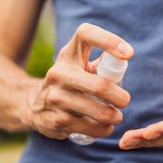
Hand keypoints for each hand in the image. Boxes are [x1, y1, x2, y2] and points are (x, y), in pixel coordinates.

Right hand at [22, 23, 133, 139]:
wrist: (33, 105)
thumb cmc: (69, 81)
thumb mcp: (79, 66)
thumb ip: (102, 62)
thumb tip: (124, 58)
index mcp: (69, 54)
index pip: (86, 34)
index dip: (109, 40)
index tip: (129, 54)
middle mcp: (59, 72)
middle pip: (100, 86)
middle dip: (120, 97)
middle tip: (125, 100)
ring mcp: (55, 97)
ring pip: (98, 111)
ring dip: (114, 116)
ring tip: (117, 116)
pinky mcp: (56, 120)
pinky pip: (90, 127)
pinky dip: (104, 129)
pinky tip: (106, 127)